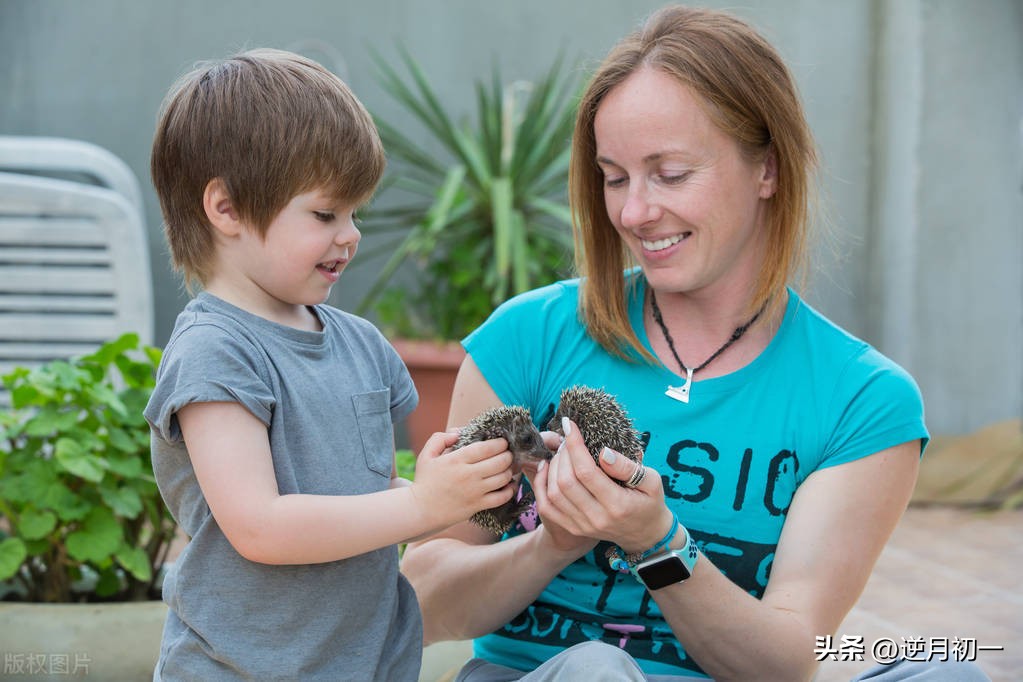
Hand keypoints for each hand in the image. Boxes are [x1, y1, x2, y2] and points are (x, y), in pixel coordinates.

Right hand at [410, 431, 515, 528]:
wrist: (421, 510)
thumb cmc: (425, 481)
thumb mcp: (426, 455)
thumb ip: (440, 438)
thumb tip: (458, 432)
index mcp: (456, 460)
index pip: (486, 448)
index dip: (499, 443)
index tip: (503, 442)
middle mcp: (468, 475)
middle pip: (499, 461)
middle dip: (508, 455)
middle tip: (508, 453)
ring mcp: (475, 491)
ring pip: (503, 478)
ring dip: (510, 470)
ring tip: (509, 467)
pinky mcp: (478, 505)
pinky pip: (501, 497)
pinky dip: (510, 490)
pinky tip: (509, 485)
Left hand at [537, 417, 673, 552]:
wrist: (644, 534)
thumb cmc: (649, 502)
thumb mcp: (651, 481)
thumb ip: (627, 467)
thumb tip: (603, 452)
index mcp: (617, 505)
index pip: (586, 472)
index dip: (574, 445)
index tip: (570, 425)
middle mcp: (596, 518)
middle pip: (565, 482)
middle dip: (562, 454)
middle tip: (567, 439)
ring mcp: (582, 525)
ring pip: (553, 493)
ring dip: (552, 466)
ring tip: (561, 451)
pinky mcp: (573, 528)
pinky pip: (547, 507)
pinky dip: (541, 485)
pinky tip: (546, 468)